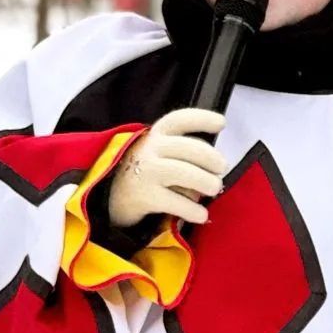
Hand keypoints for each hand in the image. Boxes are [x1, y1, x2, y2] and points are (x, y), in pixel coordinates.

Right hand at [108, 108, 226, 228]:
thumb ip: (184, 150)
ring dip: (205, 181)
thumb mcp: (159, 151)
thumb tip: (216, 166)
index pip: (179, 120)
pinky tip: (201, 214)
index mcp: (156, 134)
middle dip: (210, 157)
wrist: (112, 196)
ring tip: (214, 189)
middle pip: (187, 147)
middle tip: (221, 168)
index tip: (221, 124)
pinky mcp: (143, 195)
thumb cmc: (146, 171)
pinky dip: (192, 209)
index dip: (202, 119)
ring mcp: (145, 171)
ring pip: (182, 172)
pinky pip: (174, 201)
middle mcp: (149, 149)